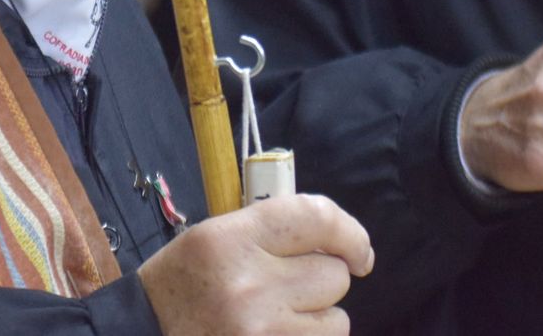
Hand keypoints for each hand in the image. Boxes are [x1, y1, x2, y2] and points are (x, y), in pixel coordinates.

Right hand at [139, 195, 373, 335]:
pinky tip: (278, 335)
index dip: (351, 234)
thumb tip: (340, 243)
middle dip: (321, 282)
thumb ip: (273, 231)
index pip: (318, 219)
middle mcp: (250, 286)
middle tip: (291, 289)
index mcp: (233, 239)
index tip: (359, 252)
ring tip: (281, 320)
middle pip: (334, 275)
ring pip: (336, 321)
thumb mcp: (215, 238)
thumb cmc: (183, 284)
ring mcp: (260, 332)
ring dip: (318, 320)